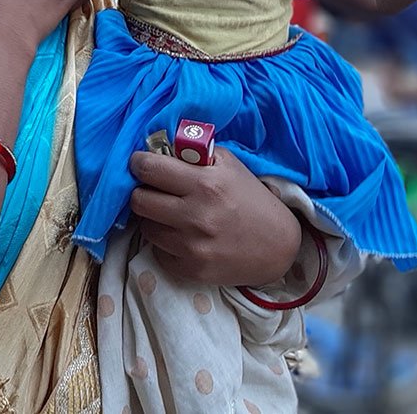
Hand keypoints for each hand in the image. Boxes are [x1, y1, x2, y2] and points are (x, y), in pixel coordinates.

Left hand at [127, 149, 300, 286]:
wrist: (277, 247)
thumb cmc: (250, 198)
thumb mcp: (228, 165)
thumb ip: (193, 153)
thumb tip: (156, 146)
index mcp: (205, 184)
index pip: (149, 169)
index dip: (139, 163)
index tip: (140, 163)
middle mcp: (196, 216)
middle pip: (139, 200)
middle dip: (142, 191)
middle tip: (153, 189)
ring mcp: (192, 247)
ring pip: (145, 226)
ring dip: (152, 217)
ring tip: (170, 213)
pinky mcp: (190, 270)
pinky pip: (157, 250)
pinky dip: (164, 241)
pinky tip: (181, 235)